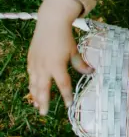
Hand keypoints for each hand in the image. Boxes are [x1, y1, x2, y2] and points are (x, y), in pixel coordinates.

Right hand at [27, 0, 91, 114]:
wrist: (50, 23)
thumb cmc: (65, 37)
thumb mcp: (75, 51)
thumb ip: (80, 64)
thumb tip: (90, 72)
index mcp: (57, 66)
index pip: (63, 85)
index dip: (66, 96)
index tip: (68, 104)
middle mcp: (44, 67)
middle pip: (43, 89)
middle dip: (44, 102)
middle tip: (44, 113)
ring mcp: (35, 64)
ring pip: (34, 84)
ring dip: (35, 96)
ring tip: (37, 105)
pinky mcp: (30, 60)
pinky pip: (30, 76)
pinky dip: (31, 84)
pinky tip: (33, 90)